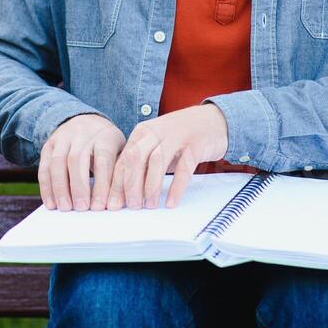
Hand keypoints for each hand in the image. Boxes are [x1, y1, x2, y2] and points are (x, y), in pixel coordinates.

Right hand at [37, 113, 125, 210]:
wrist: (86, 121)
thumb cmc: (107, 145)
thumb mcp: (119, 152)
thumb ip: (118, 173)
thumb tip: (116, 203)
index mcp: (105, 136)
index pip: (103, 160)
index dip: (101, 185)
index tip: (100, 206)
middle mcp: (83, 133)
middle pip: (77, 159)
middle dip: (78, 187)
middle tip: (81, 208)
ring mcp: (63, 137)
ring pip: (58, 161)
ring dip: (60, 188)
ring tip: (65, 208)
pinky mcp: (49, 144)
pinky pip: (44, 166)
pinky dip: (46, 187)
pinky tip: (51, 203)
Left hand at [108, 103, 228, 210]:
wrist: (213, 121)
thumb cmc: (180, 137)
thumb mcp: (156, 144)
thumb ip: (141, 162)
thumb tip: (123, 191)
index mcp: (143, 132)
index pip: (124, 159)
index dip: (117, 183)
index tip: (114, 203)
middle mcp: (157, 131)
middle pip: (136, 159)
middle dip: (131, 186)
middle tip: (132, 207)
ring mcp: (177, 136)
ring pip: (157, 162)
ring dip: (151, 187)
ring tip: (150, 205)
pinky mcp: (196, 145)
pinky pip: (184, 168)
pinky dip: (176, 187)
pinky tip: (171, 202)